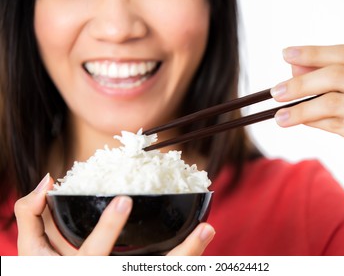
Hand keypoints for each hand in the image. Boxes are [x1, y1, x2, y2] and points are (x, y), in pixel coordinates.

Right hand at [14, 174, 214, 254]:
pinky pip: (163, 268)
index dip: (109, 229)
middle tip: (199, 226)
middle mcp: (106, 274)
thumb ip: (30, 214)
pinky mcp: (134, 273)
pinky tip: (201, 234)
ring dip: (189, 253)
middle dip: (176, 251)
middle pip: (144, 268)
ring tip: (208, 228)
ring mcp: (123, 275)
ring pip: (162, 271)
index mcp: (81, 268)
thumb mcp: (32, 248)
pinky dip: (185, 255)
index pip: (95, 254)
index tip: (125, 200)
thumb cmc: (48, 265)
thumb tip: (46, 181)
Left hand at [271, 45, 343, 205]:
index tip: (286, 53)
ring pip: (333, 102)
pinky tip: (301, 122)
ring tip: (279, 116)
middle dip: (301, 83)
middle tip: (276, 92)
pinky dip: (314, 122)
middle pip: (338, 75)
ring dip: (300, 109)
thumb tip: (295, 68)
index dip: (314, 52)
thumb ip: (334, 82)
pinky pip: (337, 125)